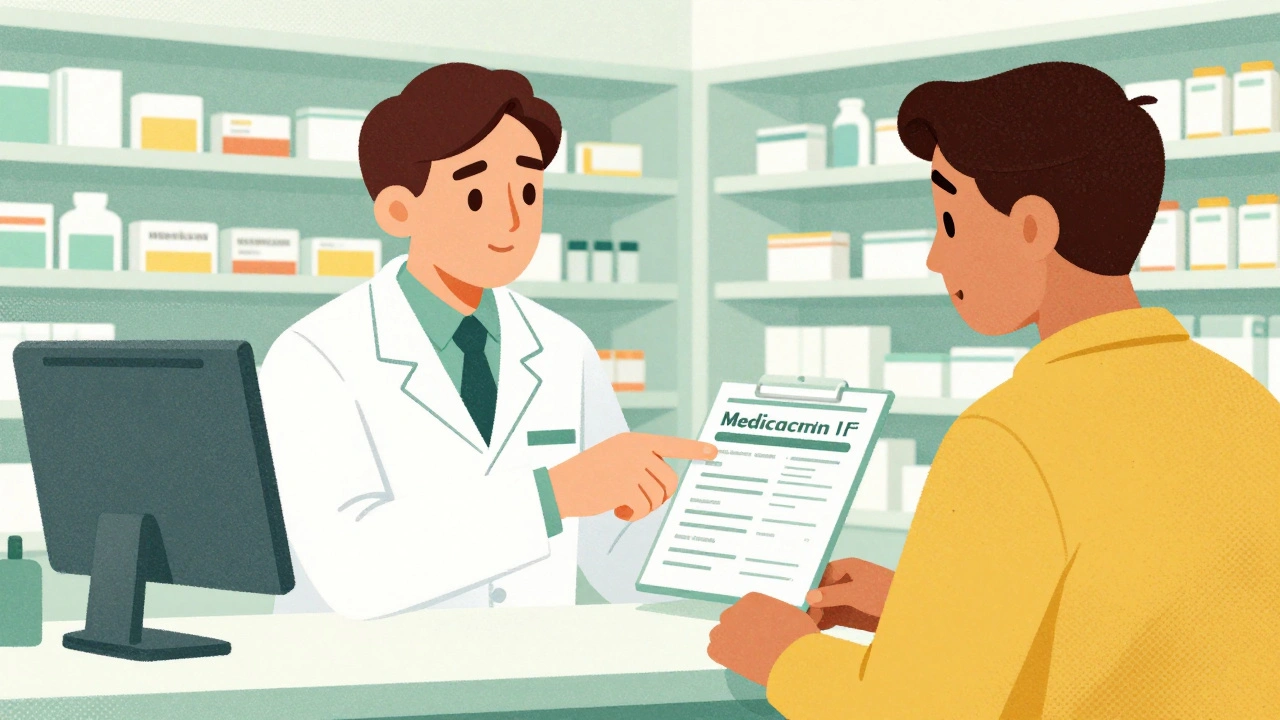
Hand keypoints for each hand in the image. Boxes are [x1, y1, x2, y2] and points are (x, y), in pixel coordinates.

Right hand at [548, 432, 717, 520]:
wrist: (559, 487)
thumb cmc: (586, 477)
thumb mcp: (614, 460)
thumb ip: (638, 464)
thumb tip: (666, 484)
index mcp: (633, 441)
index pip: (670, 444)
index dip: (694, 449)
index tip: (714, 452)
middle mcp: (634, 450)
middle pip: (668, 480)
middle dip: (658, 496)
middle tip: (637, 503)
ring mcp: (629, 466)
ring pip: (658, 495)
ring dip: (644, 507)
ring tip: (623, 505)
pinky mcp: (623, 485)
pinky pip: (644, 507)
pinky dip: (634, 515)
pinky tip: (618, 511)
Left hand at [707, 592, 817, 685]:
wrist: (795, 661)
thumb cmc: (799, 641)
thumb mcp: (791, 615)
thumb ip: (773, 612)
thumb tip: (774, 615)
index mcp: (752, 600)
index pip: (742, 608)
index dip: (749, 622)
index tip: (758, 633)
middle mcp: (735, 611)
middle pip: (728, 619)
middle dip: (737, 630)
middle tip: (750, 645)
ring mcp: (726, 630)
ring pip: (718, 634)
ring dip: (727, 642)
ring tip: (744, 654)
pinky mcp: (720, 649)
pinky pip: (713, 650)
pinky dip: (722, 655)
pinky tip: (736, 661)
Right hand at [804, 557, 894, 631]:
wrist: (913, 612)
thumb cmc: (888, 594)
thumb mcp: (858, 594)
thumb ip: (833, 595)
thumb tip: (810, 597)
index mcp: (849, 568)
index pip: (822, 572)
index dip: (809, 582)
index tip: (795, 594)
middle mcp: (848, 581)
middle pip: (822, 589)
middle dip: (810, 600)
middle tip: (798, 612)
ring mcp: (851, 598)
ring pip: (826, 604)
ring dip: (815, 612)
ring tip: (802, 622)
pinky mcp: (854, 614)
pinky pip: (833, 616)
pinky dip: (824, 622)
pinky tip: (815, 628)